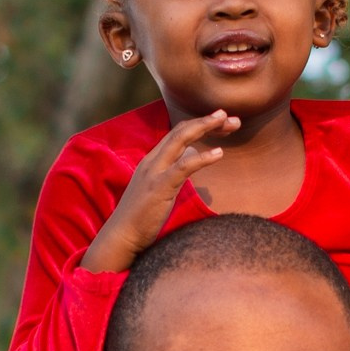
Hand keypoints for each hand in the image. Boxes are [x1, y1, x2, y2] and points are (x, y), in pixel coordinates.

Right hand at [82, 111, 238, 274]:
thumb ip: (174, 170)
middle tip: (228, 114)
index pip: (177, 134)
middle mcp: (152, 161)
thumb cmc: (141, 216)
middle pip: (181, 131)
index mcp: (152, 160)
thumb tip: (192, 156)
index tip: (220, 122)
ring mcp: (155, 172)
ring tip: (227, 121)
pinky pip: (184, 166)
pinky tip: (220, 153)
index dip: (198, 124)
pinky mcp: (160, 186)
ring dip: (205, 127)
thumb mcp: (160, 188)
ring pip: (181, 140)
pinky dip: (203, 157)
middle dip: (206, 120)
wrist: (121, 236)